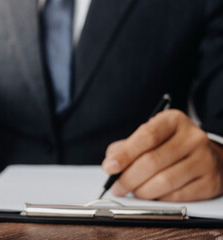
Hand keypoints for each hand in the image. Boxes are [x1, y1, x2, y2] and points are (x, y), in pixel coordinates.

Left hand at [102, 109, 222, 201]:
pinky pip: (178, 195)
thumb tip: (111, 163)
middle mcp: (193, 137)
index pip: (147, 136)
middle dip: (128, 178)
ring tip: (134, 191)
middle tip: (117, 187)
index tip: (109, 167)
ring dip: (142, 191)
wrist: (208, 156)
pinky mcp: (210, 181)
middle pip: (152, 161)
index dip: (125, 154)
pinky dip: (160, 198)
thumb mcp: (150, 137)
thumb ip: (127, 147)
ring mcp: (204, 159)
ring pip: (164, 181)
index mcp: (174, 121)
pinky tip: (154, 194)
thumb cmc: (170, 146)